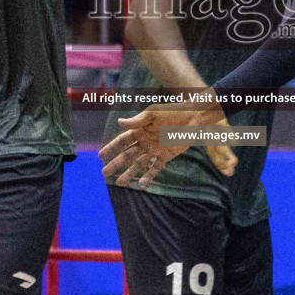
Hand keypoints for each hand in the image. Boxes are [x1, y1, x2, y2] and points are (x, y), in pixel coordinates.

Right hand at [99, 98, 234, 186]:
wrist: (194, 117)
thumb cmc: (173, 111)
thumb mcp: (154, 113)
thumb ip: (138, 120)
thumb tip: (119, 122)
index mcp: (140, 130)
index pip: (122, 140)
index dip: (111, 147)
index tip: (100, 156)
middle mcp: (145, 141)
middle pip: (127, 154)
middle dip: (116, 164)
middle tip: (105, 174)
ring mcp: (155, 150)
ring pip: (138, 163)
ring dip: (129, 172)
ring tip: (120, 182)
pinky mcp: (166, 156)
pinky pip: (155, 167)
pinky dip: (149, 175)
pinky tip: (141, 183)